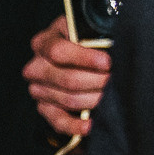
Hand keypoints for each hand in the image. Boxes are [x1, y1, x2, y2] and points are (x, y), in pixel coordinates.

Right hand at [23, 15, 109, 138]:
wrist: (88, 58)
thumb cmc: (93, 40)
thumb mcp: (93, 29)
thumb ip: (97, 35)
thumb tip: (112, 46)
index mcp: (45, 42)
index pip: (57, 51)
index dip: (84, 58)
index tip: (108, 62)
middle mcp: (37, 66)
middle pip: (65, 78)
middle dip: (97, 81)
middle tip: (117, 80)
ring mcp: (38, 89)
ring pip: (67, 99)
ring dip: (94, 99)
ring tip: (114, 96)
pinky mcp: (45, 108)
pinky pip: (57, 120)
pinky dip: (74, 125)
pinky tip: (89, 125)